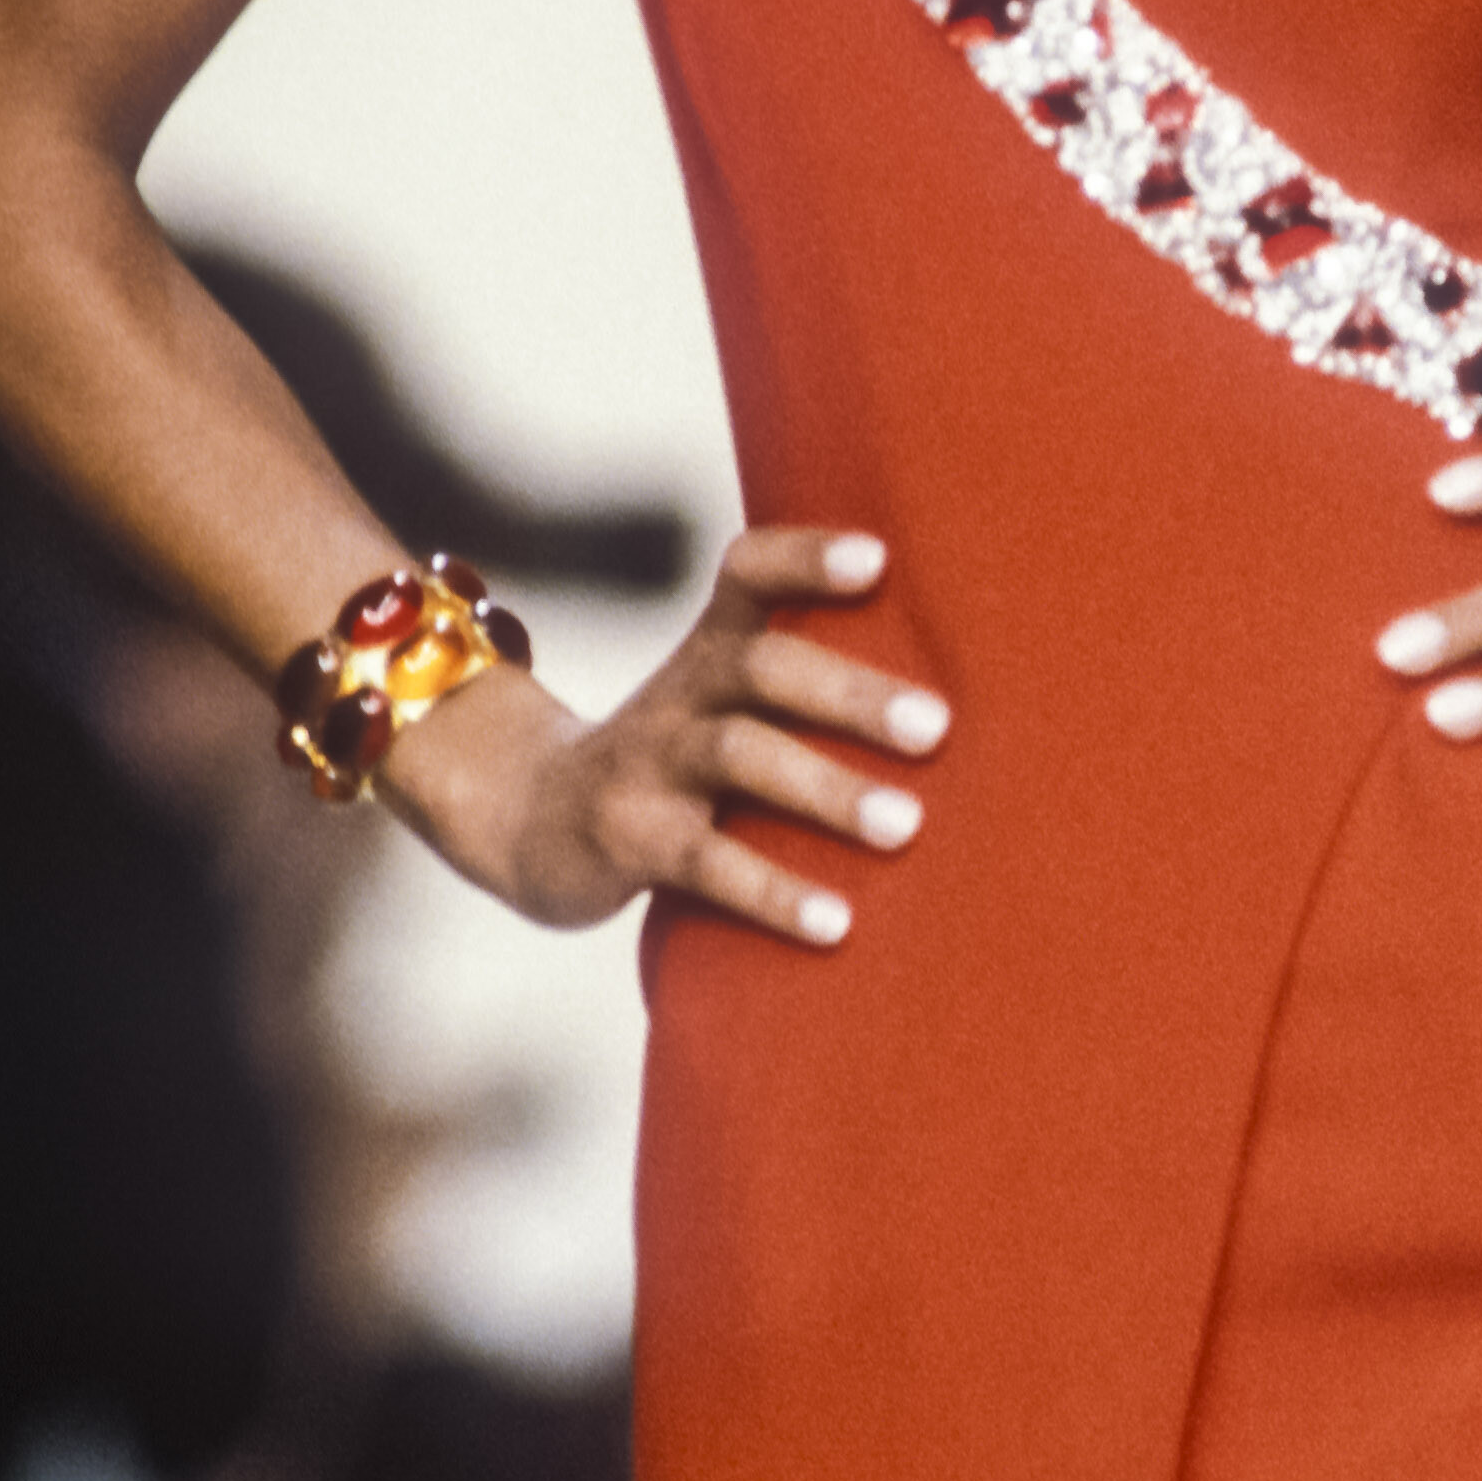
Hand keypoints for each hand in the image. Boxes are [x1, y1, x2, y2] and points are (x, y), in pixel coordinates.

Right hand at [387, 525, 944, 944]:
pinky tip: (837, 923)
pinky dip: (773, 892)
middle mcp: (682, 693)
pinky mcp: (628, 839)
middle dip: (850, 692)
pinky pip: (705, 862)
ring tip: (906, 826)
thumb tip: (954, 706)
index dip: (804, 558)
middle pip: (762, 667)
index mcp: (712, 649)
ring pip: (739, 756)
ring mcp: (649, 763)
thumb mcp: (719, 700)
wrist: (527, 818)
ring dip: (826, 790)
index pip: (750, 573)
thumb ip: (802, 681)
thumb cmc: (673, 759)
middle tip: (938, 728)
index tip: (876, 556)